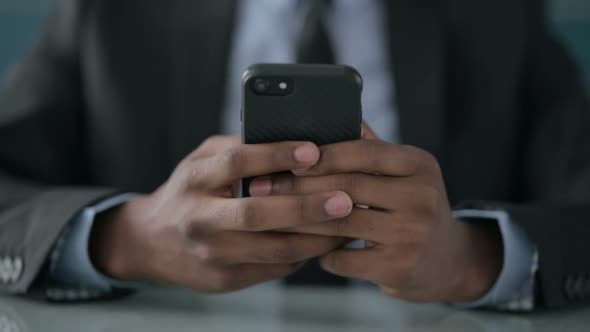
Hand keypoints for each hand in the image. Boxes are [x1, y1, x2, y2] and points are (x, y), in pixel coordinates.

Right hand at [90, 135, 353, 292]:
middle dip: (305, 208)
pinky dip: (304, 255)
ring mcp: (211, 253)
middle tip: (345, 199)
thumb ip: (238, 148)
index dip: (276, 156)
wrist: (151, 242)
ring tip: (348, 224)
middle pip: (256, 214)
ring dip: (315, 238)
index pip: (237, 163)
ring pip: (272, 249)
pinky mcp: (223, 279)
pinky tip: (326, 242)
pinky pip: (273, 268)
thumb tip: (290, 137)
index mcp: (196, 179)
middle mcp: (200, 218)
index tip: (314, 151)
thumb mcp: (201, 160)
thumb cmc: (189, 191)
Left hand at [249, 129, 502, 301]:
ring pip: (340, 224)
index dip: (323, 154)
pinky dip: (321, 254)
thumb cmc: (412, 207)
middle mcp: (421, 197)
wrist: (449, 259)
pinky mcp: (400, 268)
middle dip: (297, 188)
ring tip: (270, 216)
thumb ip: (370, 148)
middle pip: (347, 187)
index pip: (364, 152)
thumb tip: (328, 118)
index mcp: (419, 164)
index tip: (287, 158)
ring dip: (299, 221)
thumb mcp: (404, 173)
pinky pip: (344, 259)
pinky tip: (308, 249)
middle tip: (261, 189)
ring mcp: (413, 235)